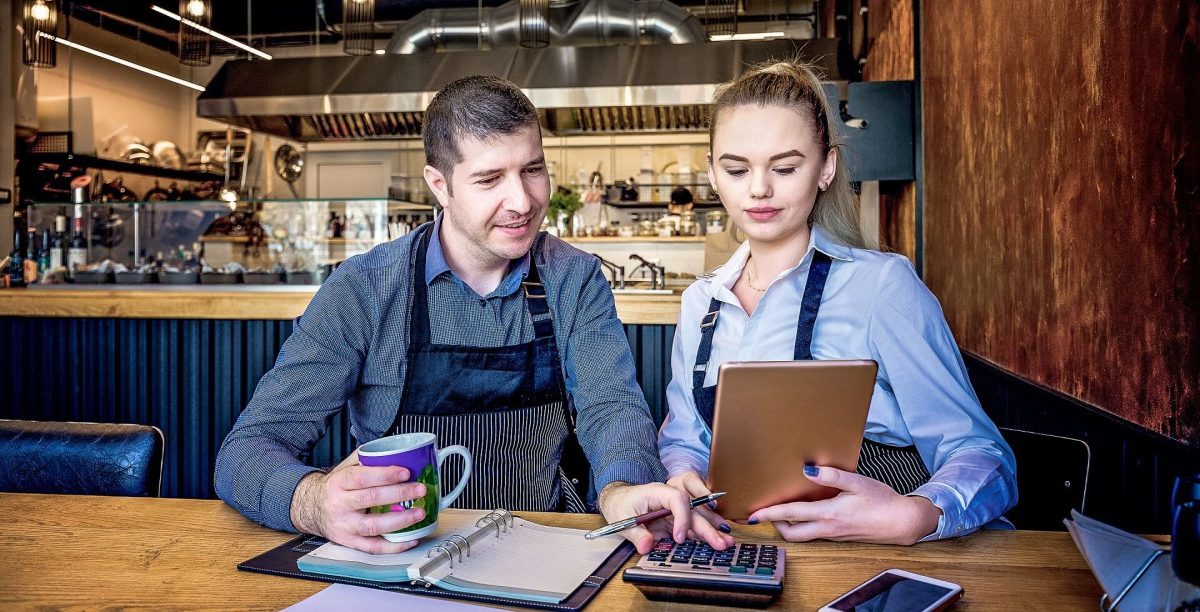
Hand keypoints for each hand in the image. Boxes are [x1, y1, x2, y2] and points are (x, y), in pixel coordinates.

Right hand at [290, 451, 428, 553]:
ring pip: (374, 526)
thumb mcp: (344, 468)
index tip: (405, 472)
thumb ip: (366, 459)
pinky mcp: (350, 542)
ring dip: (400, 520)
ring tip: (419, 512)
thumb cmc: (335, 487)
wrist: (312, 509)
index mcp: (339, 483)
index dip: (385, 475)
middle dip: (399, 494)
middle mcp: (340, 505)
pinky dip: (394, 546)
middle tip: (420, 489)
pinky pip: (373, 547)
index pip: (362, 478)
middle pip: (371, 499)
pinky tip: (410, 539)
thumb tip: (395, 451)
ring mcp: (344, 526)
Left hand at [598, 481, 733, 553]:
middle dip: (707, 527)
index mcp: (658, 492)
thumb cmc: (621, 506)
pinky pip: (692, 526)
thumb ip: (636, 534)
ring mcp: (675, 509)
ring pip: (697, 518)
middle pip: (693, 510)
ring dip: (712, 530)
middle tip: (720, 541)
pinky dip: (704, 534)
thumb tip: (647, 546)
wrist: (620, 501)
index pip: (677, 499)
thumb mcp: (622, 519)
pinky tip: (717, 540)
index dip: (682, 518)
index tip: (679, 538)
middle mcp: (671, 499)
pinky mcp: (676, 519)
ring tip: (726, 542)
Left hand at [746, 466, 941, 544]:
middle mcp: (828, 528)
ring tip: (782, 510)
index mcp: (829, 514)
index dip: (770, 514)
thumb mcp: (858, 482)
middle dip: (775, 524)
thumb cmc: (882, 501)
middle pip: (792, 534)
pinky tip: (807, 512)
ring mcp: (834, 535)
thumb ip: (832, 476)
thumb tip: (808, 469)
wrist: (902, 522)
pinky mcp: (841, 536)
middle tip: (766, 512)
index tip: (754, 514)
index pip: (791, 515)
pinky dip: (805, 525)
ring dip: (790, 525)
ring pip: (804, 535)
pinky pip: (816, 533)